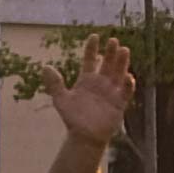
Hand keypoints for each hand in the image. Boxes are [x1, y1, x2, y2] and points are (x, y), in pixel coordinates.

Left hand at [48, 32, 133, 147]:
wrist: (84, 136)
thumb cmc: (72, 118)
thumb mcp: (61, 99)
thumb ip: (54, 83)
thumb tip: (45, 66)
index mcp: (86, 80)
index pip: (90, 60)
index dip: (92, 48)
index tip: (94, 36)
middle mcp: (100, 83)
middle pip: (107, 64)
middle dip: (110, 52)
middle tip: (113, 40)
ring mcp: (111, 92)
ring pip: (118, 73)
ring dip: (121, 62)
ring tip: (124, 50)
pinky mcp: (120, 102)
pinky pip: (126, 91)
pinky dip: (128, 84)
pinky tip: (128, 76)